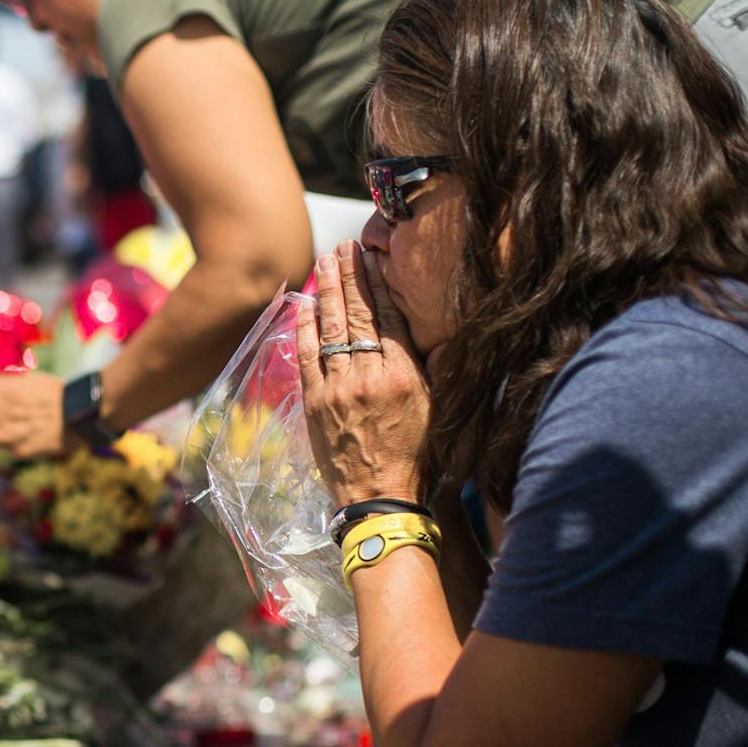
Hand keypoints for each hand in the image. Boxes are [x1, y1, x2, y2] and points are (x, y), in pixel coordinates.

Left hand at [295, 242, 430, 503]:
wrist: (381, 499)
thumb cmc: (419, 459)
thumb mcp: (443, 413)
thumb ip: (440, 373)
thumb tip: (441, 339)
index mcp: (405, 375)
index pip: (389, 317)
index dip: (378, 283)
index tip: (372, 257)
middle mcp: (369, 376)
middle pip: (357, 314)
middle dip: (349, 276)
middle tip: (342, 246)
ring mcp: (337, 388)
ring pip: (331, 329)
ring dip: (327, 291)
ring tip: (325, 262)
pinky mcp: (315, 403)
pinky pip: (307, 356)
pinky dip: (304, 328)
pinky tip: (304, 304)